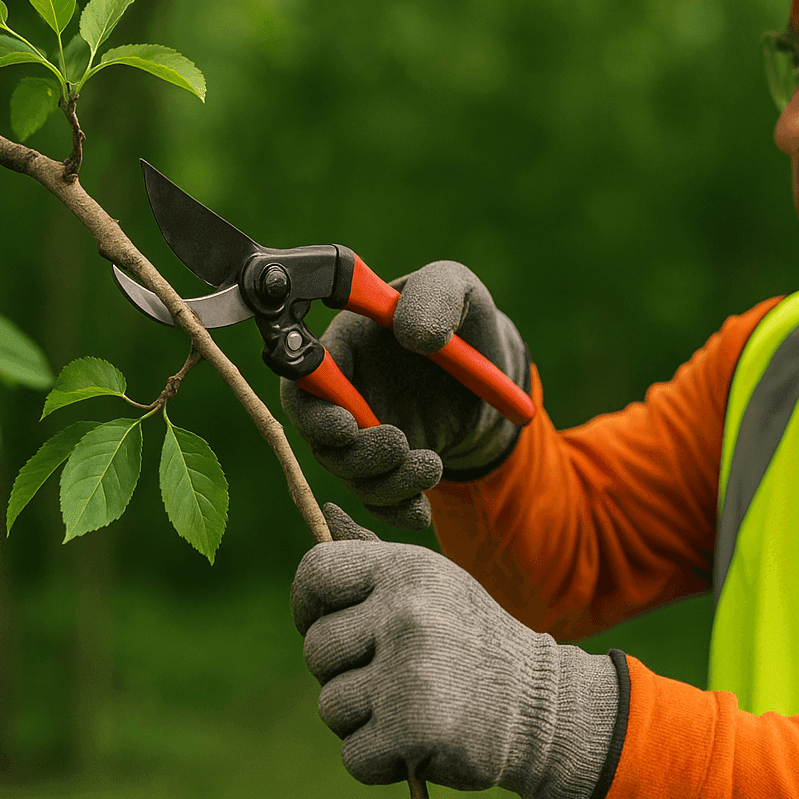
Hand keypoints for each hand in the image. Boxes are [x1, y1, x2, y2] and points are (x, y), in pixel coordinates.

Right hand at [280, 261, 530, 528]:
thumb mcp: (457, 287)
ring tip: (431, 467)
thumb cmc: (461, 315)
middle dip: (353, 453)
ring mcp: (363, 432)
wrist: (494, 365)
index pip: (303, 379)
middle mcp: (344, 391)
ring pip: (351, 474)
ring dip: (385, 482)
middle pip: (319, 437)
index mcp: (345, 343)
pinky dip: (396, 510)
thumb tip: (412, 334)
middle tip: (398, 444)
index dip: (313, 407)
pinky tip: (421, 511)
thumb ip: (436, 294)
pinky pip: (378, 499)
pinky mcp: (386, 465)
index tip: (345, 426)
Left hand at [294, 505, 621, 798]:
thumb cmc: (471, 640)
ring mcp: (409, 673)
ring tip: (413, 705)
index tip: (324, 625)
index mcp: (408, 569)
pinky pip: (354, 755)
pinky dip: (380, 760)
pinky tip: (418, 740)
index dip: (306, 603)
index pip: (316, 570)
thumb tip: (326, 514)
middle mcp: (407, 612)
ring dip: (363, 719)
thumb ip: (373, 556)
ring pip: (331, 706)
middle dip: (344, 672)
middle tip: (396, 675)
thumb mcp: (433, 584)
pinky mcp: (412, 732)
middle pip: (316, 650)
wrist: (539, 704)